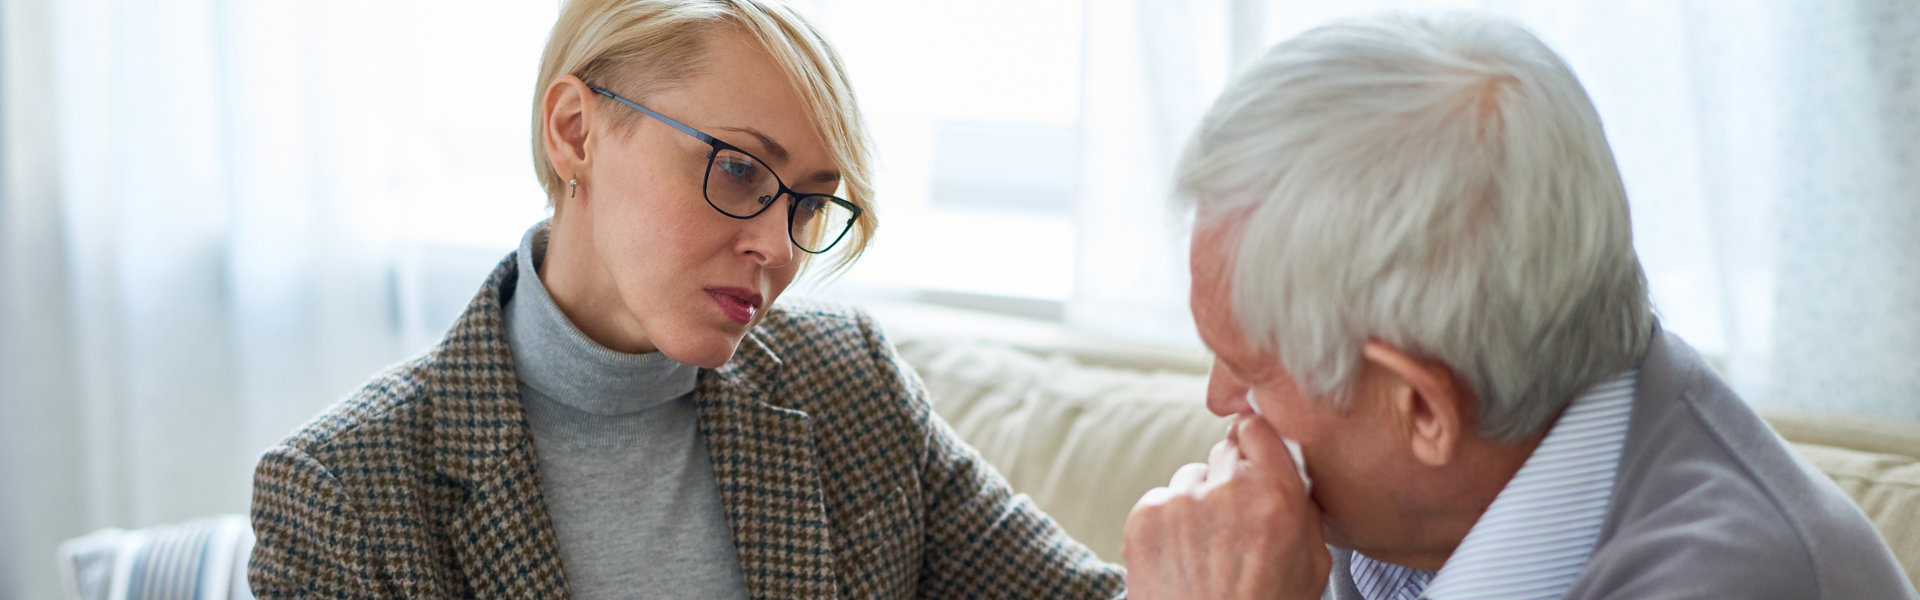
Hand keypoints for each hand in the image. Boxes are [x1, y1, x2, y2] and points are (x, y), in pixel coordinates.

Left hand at [1122, 416, 1330, 599]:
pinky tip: (1181, 560)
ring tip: (1206, 552)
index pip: (1255, 429)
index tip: (1253, 462)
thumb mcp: (1311, 564)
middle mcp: (1227, 489)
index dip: (1254, 446)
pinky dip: (1167, 524)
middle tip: (1232, 525)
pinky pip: (1160, 500)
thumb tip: (1287, 467)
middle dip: (1228, 480)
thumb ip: (1301, 507)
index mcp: (1276, 497)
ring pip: (1190, 478)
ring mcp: (1181, 501)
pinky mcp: (1145, 516)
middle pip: (1223, 452)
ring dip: (1197, 503)